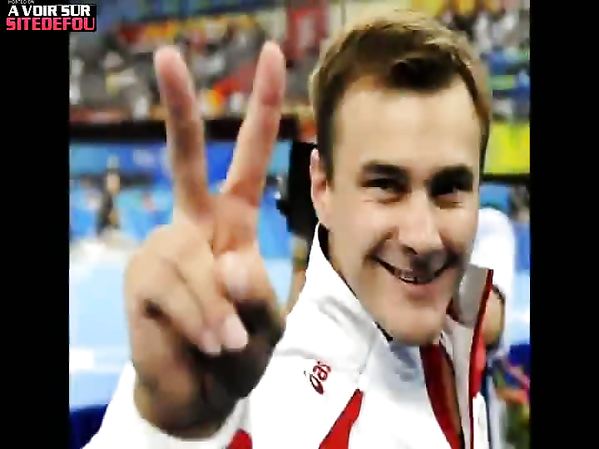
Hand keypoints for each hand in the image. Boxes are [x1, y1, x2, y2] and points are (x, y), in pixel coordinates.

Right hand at [124, 42, 285, 437]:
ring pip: (193, 259)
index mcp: (233, 223)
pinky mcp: (140, 280)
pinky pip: (177, 292)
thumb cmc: (239, 351)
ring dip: (219, 309)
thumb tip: (228, 260)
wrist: (202, 392)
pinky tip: (209, 342)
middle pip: (185, 158)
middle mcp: (193, 225)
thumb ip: (257, 293)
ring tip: (227, 342)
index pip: (248, 159)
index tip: (273, 56)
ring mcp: (163, 249)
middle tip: (166, 54)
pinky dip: (203, 322)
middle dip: (180, 108)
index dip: (263, 110)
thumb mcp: (266, 323)